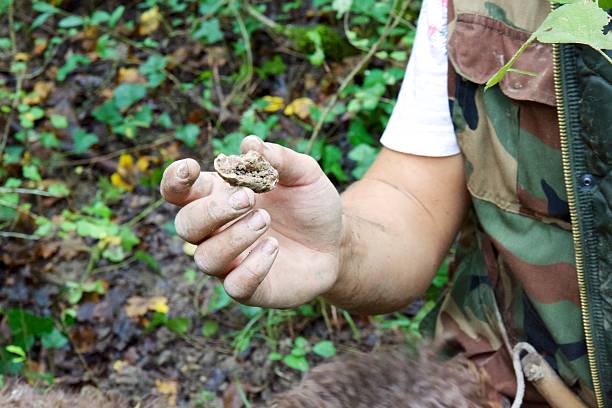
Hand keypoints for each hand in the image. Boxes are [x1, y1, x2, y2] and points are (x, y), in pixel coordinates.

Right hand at [160, 136, 342, 307]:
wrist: (337, 243)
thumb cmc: (311, 205)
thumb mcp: (304, 174)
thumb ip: (278, 158)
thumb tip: (250, 143)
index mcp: (220, 198)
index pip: (178, 192)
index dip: (174, 180)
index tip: (191, 168)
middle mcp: (218, 232)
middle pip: (185, 225)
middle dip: (212, 211)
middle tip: (248, 198)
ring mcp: (231, 262)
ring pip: (205, 257)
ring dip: (233, 237)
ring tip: (265, 221)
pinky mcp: (251, 289)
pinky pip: (235, 286)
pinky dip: (252, 267)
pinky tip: (274, 248)